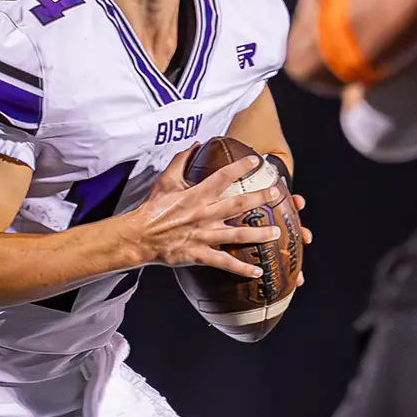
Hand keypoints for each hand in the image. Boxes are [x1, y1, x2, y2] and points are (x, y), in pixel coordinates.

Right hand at [126, 150, 285, 277]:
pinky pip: (224, 262)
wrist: (139, 236)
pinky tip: (257, 271)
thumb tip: (195, 144)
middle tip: (277, 193)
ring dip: (259, 234)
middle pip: (238, 205)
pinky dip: (241, 269)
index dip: (240, 167)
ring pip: (237, 235)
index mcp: (196, 195)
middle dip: (260, 198)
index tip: (257, 162)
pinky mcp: (199, 254)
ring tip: (276, 232)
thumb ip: (181, 160)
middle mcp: (204, 214)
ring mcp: (203, 235)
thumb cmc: (153, 208)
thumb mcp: (166, 180)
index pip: (223, 177)